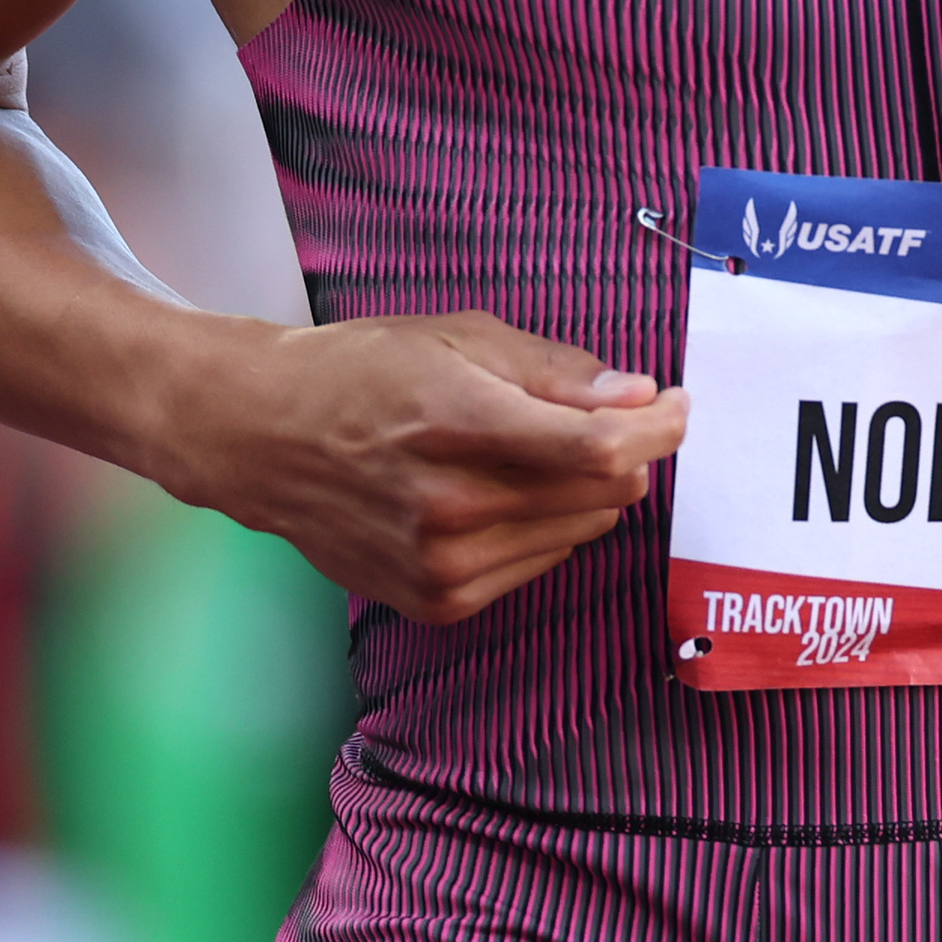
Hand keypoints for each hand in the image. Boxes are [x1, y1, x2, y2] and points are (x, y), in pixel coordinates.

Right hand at [160, 311, 689, 623]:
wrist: (264, 439)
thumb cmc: (365, 373)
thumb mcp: (460, 338)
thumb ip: (557, 373)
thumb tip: (640, 398)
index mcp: (458, 426)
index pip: (597, 450)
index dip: (658, 429)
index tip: (677, 405)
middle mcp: (451, 508)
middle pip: (602, 493)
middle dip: (626, 451)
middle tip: (609, 417)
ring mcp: (443, 565)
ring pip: (581, 531)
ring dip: (585, 490)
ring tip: (532, 451)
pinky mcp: (437, 603)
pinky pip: (541, 563)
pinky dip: (545, 526)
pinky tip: (502, 494)